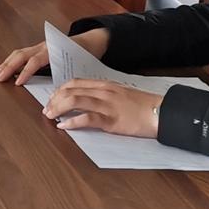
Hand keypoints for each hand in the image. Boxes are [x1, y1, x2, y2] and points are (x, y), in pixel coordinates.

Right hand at [0, 27, 105, 84]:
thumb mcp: (78, 67)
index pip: (35, 61)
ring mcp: (39, 46)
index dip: (26, 72)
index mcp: (54, 50)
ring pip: (19, 53)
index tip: (18, 83)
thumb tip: (58, 93)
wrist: (90, 42)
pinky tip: (5, 67)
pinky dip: (11, 60)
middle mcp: (44, 46)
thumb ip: (66, 78)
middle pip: (22, 54)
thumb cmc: (84, 56)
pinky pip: (22, 53)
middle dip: (9, 66)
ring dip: (7, 63)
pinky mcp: (37, 49)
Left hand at [43, 80, 162, 137]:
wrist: (162, 112)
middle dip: (54, 99)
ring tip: (50, 116)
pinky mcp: (112, 120)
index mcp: (105, 85)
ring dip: (58, 108)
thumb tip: (88, 101)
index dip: (60, 90)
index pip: (75, 82)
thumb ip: (105, 95)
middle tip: (47, 110)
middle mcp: (104, 92)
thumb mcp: (121, 95)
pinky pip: (87, 119)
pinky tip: (64, 126)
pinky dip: (72, 122)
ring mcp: (107, 106)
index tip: (53, 98)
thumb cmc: (143, 106)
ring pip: (75, 101)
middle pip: (71, 90)